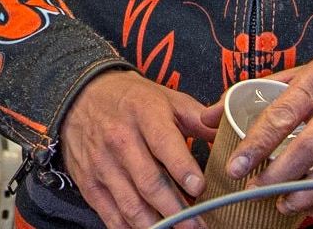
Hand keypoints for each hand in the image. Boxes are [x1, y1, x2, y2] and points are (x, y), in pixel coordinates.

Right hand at [60, 67, 212, 228]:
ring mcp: (102, 164)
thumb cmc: (132, 100)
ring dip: (158, 226)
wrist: (81, 96)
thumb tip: (231, 135)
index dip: (182, 168)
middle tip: (199, 226)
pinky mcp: (90, 183)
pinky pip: (112, 216)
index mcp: (144, 114)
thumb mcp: (166, 98)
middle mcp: (120, 139)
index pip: (164, 143)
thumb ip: (199, 119)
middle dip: (177, 210)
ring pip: (131, 205)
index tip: (199, 188)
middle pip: (149, 182)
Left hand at [225, 48, 312, 218]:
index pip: (280, 116)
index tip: (235, 165)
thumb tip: (212, 116)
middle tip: (254, 189)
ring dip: (305, 193)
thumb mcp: (303, 71)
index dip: (255, 144)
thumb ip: (258, 92)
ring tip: (281, 203)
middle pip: (306, 147)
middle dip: (277, 174)